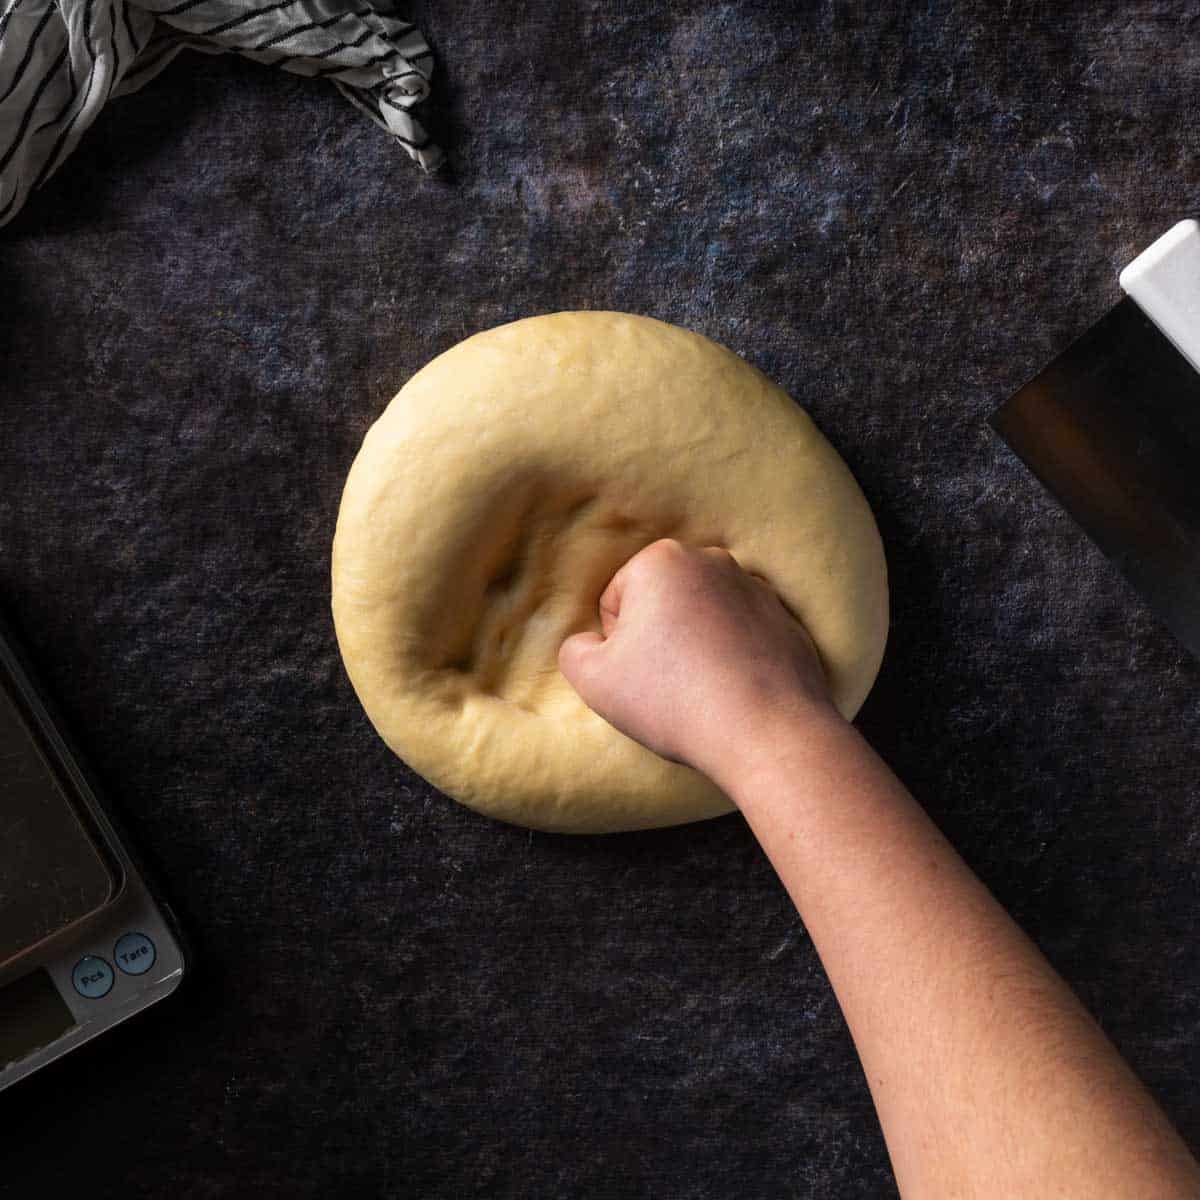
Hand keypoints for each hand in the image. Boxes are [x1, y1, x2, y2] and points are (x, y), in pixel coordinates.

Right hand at [558, 538, 835, 782]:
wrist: (766, 733)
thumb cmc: (674, 700)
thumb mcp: (594, 681)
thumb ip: (575, 651)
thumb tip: (589, 644)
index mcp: (663, 560)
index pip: (616, 601)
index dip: (616, 644)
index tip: (637, 673)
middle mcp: (713, 561)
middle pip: (661, 602)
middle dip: (657, 637)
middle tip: (665, 684)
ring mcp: (756, 589)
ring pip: (702, 618)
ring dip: (695, 646)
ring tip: (699, 691)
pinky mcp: (786, 620)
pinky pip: (741, 636)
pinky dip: (732, 658)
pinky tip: (731, 693)